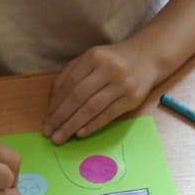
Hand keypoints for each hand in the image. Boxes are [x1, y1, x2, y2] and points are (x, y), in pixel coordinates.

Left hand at [44, 42, 159, 143]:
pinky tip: (80, 134)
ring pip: (91, 108)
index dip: (55, 104)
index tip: (46, 120)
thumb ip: (71, 75)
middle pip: (78, 97)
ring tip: (60, 137)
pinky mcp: (132, 98)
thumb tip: (52, 103)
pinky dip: (92, 125)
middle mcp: (108, 69)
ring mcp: (121, 84)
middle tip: (49, 133)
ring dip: (73, 125)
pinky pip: (108, 115)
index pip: (69, 84)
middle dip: (60, 117)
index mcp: (93, 57)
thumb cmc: (113, 62)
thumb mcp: (91, 60)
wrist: (148, 58)